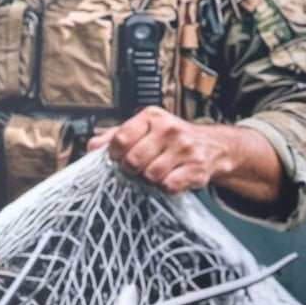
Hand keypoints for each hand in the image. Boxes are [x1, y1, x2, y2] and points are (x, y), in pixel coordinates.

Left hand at [86, 107, 239, 194]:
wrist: (213, 145)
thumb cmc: (172, 139)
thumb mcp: (145, 129)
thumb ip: (116, 136)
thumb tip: (92, 146)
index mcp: (152, 117)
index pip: (121, 138)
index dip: (114, 154)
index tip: (118, 158)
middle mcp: (169, 129)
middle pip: (133, 161)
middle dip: (131, 170)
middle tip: (136, 170)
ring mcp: (185, 148)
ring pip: (150, 175)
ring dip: (149, 180)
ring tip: (155, 173)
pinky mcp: (196, 167)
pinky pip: (169, 185)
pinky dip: (165, 188)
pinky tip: (169, 179)